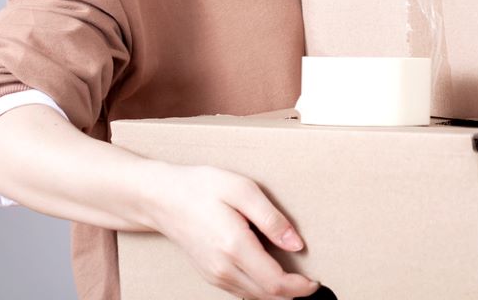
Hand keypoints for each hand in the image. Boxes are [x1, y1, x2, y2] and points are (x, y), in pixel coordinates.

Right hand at [145, 163, 319, 298]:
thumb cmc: (202, 188)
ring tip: (297, 281)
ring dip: (277, 294)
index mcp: (234, 246)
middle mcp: (223, 268)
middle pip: (266, 295)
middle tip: (311, 283)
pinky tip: (272, 278)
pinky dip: (260, 290)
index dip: (299, 287)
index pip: (274, 282)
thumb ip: (272, 219)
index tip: (315, 282)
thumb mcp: (243, 190)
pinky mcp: (210, 274)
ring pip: (253, 296)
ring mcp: (214, 274)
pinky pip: (240, 290)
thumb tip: (296, 244)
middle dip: (292, 293)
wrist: (162, 199)